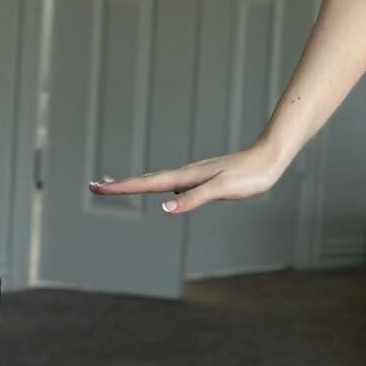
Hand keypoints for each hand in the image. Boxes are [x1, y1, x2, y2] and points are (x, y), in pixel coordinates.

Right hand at [87, 141, 285, 214]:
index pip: (147, 184)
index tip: (97, 186)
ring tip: (118, 185)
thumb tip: (165, 207)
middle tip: (94, 185)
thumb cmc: (251, 174)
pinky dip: (158, 185)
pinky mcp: (205, 177)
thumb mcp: (223, 189)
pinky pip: (173, 182)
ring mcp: (195, 175)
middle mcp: (187, 174)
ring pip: (158, 180)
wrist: (271, 157)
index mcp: (187, 177)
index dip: (122, 187)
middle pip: (146, 180)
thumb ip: (195, 198)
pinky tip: (162, 189)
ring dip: (136, 183)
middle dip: (120, 184)